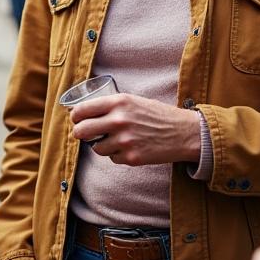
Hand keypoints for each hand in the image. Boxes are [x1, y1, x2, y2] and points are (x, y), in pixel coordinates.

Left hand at [70, 94, 200, 165]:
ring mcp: (124, 141)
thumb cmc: (157, 115)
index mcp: (118, 102)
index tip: (76, 119)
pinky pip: (112, 158)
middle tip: (84, 134)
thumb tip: (84, 112)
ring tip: (115, 140)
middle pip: (81, 131)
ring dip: (101, 145)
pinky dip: (117, 155)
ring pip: (96, 148)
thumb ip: (111, 106)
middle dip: (79, 133)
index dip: (75, 116)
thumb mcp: (133, 100)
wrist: (184, 133)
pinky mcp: (131, 157)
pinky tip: (130, 147)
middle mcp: (119, 120)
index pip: (81, 110)